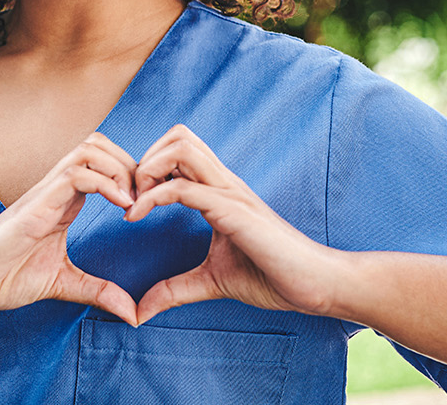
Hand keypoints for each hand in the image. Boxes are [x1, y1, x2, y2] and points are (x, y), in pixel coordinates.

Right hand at [0, 133, 140, 324]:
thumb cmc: (3, 277)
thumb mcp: (63, 283)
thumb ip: (98, 291)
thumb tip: (133, 314)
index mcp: (63, 200)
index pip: (103, 162)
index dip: (131, 175)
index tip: (149, 206)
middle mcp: (55, 189)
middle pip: (100, 144)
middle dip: (131, 164)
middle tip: (148, 200)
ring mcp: (45, 193)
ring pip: (89, 149)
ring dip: (120, 169)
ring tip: (135, 202)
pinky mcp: (36, 204)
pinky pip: (77, 174)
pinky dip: (106, 184)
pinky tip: (123, 209)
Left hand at [126, 125, 334, 323]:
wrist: (316, 285)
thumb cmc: (274, 277)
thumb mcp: (212, 281)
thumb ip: (176, 289)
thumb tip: (142, 311)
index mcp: (220, 191)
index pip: (180, 151)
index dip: (148, 167)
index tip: (130, 203)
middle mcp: (224, 183)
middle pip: (179, 135)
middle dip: (145, 159)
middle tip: (130, 197)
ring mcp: (231, 193)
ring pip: (182, 148)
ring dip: (147, 169)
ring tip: (134, 204)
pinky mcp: (234, 212)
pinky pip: (185, 189)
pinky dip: (153, 197)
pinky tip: (136, 218)